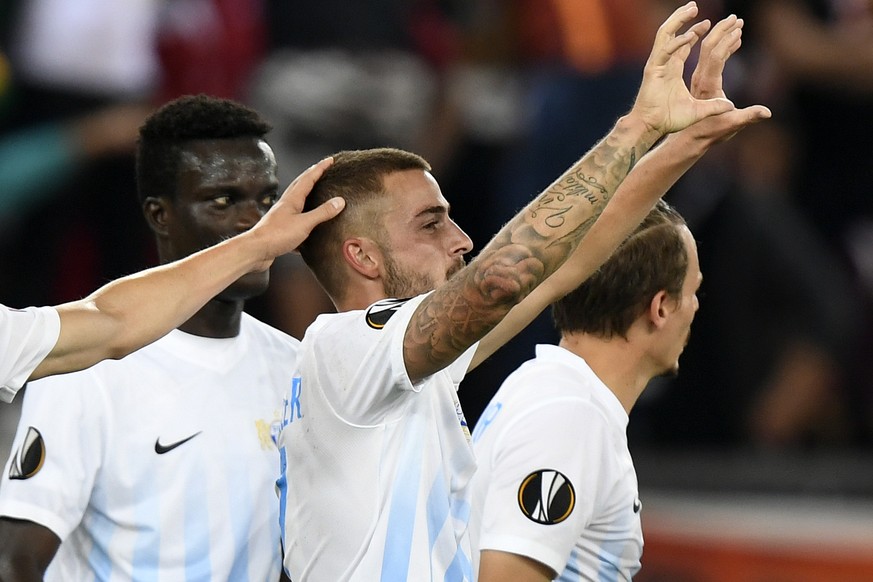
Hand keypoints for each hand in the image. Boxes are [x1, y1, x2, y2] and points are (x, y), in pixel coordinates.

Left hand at [252, 157, 344, 266]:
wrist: (256, 250)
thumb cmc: (277, 235)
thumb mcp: (304, 224)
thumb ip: (322, 213)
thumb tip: (339, 201)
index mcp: (292, 199)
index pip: (309, 178)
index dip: (320, 168)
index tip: (330, 160)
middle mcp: (286, 204)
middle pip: (300, 185)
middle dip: (312, 175)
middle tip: (322, 169)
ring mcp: (282, 216)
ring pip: (297, 200)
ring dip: (307, 193)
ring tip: (316, 192)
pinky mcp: (281, 229)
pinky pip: (295, 218)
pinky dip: (303, 217)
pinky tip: (308, 225)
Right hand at [631, 2, 734, 135]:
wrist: (651, 127)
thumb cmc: (670, 121)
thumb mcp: (698, 111)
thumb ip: (714, 106)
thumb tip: (730, 105)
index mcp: (675, 70)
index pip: (689, 45)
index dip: (700, 33)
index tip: (713, 24)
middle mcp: (667, 64)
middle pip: (677, 34)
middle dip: (687, 19)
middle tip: (696, 6)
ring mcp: (659, 65)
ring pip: (666, 35)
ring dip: (678, 20)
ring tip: (691, 9)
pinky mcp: (653, 71)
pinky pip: (665, 51)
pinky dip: (676, 43)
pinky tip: (689, 37)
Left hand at [685, 14, 771, 144]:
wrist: (690, 138)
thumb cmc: (709, 132)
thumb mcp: (730, 125)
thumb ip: (748, 116)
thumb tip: (766, 112)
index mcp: (706, 84)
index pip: (714, 56)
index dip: (726, 41)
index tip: (738, 29)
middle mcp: (700, 77)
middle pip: (707, 46)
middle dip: (721, 30)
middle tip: (736, 18)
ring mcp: (699, 77)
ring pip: (707, 49)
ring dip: (722, 35)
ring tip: (737, 24)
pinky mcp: (701, 79)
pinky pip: (710, 57)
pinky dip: (722, 46)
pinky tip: (734, 41)